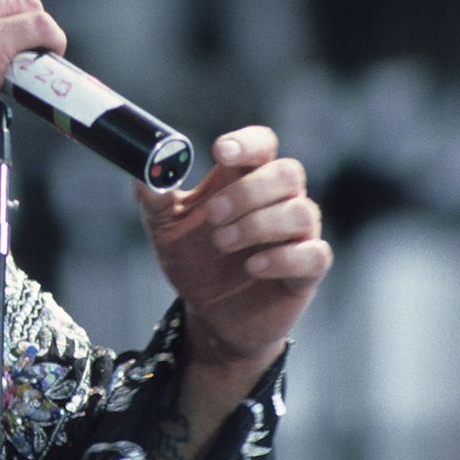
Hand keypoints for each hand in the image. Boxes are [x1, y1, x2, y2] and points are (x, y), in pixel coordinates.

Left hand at [136, 125, 329, 376]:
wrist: (209, 316)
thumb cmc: (195, 261)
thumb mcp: (165, 228)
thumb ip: (155, 198)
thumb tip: (144, 173)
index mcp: (244, 180)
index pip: (262, 144)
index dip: (247, 143)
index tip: (219, 153)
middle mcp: (278, 201)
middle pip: (287, 173)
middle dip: (248, 191)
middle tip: (213, 215)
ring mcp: (297, 235)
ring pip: (301, 212)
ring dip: (259, 224)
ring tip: (222, 243)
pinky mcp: (307, 271)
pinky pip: (314, 254)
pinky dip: (283, 258)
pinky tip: (253, 267)